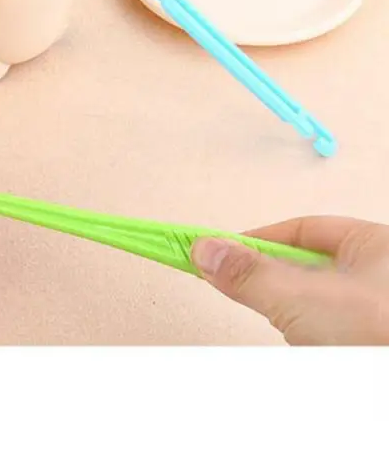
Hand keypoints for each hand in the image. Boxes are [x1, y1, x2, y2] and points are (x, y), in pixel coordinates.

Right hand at [192, 216, 388, 344]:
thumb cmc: (380, 335)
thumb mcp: (303, 298)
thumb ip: (250, 273)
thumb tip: (208, 251)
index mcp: (377, 245)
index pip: (301, 230)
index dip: (258, 240)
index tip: (222, 252)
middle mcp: (383, 275)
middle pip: (308, 266)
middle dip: (276, 281)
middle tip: (249, 291)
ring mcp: (378, 311)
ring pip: (318, 301)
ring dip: (294, 314)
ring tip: (294, 330)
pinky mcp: (369, 342)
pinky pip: (331, 330)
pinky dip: (312, 337)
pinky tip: (311, 348)